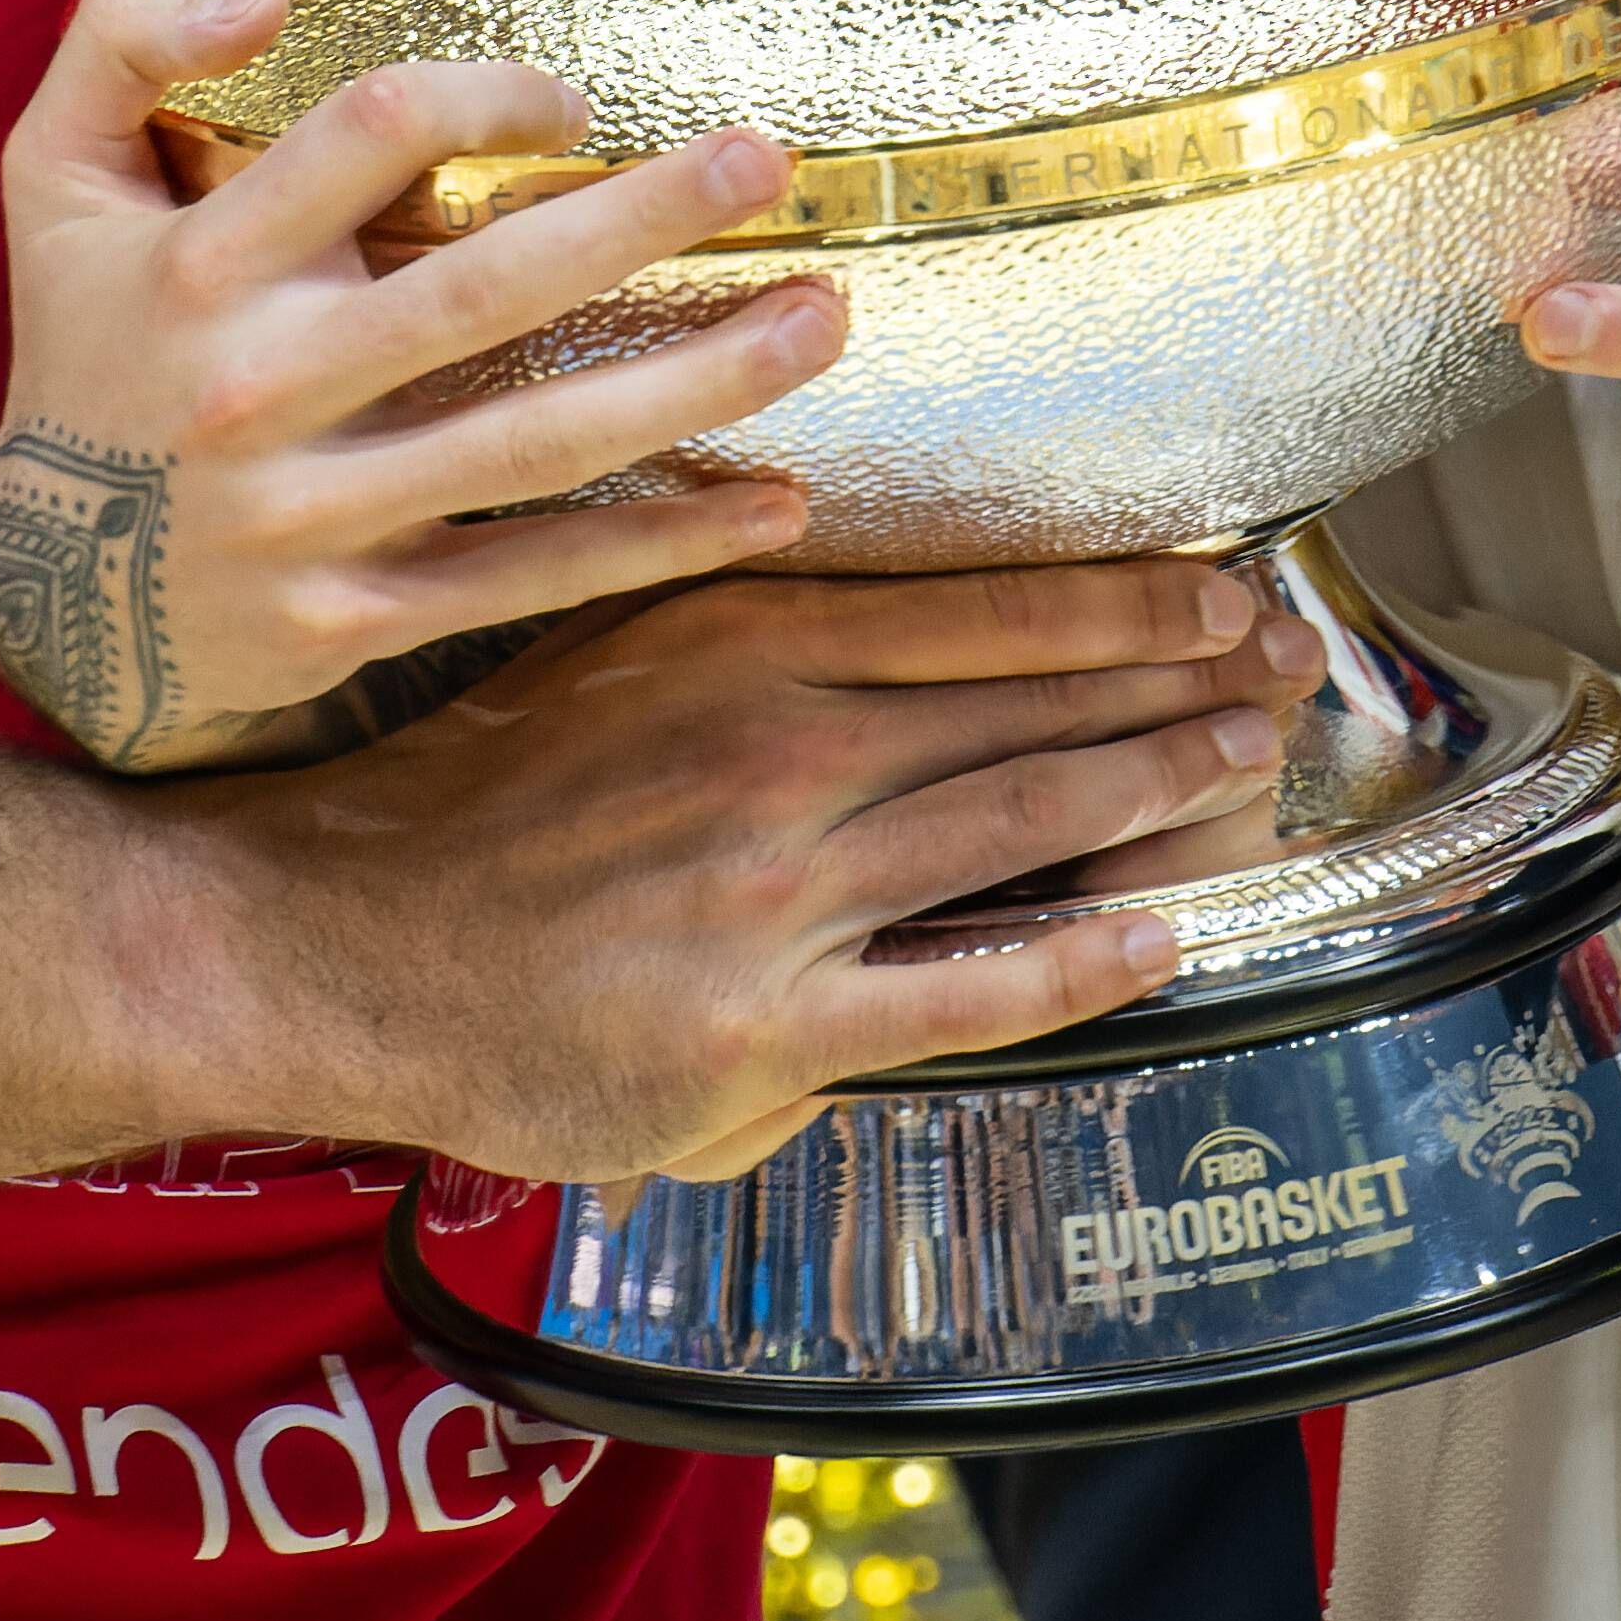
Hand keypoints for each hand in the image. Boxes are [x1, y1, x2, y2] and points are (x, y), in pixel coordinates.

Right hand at [0, 0, 897, 770]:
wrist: (47, 595)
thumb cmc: (85, 346)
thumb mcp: (51, 173)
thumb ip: (121, 37)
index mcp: (203, 262)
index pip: (371, 135)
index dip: (488, 96)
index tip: (576, 102)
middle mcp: (262, 388)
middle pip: (481, 292)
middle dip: (639, 221)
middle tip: (768, 163)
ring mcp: (314, 514)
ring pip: (532, 443)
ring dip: (693, 385)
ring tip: (819, 322)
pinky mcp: (358, 615)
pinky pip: (531, 575)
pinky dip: (659, 547)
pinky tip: (778, 504)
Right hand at [191, 561, 1311, 1180]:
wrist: (333, 943)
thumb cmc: (478, 802)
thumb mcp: (612, 654)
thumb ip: (750, 639)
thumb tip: (894, 634)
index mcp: (740, 640)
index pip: (985, 605)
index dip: (1128, 600)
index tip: (1225, 591)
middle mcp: (773, 746)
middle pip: (1028, 699)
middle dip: (1181, 678)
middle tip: (1287, 659)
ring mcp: (772, 892)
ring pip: (1016, 819)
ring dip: (1156, 787)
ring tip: (1246, 761)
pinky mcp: (760, 1029)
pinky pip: (960, 991)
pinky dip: (1076, 957)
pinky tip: (1162, 933)